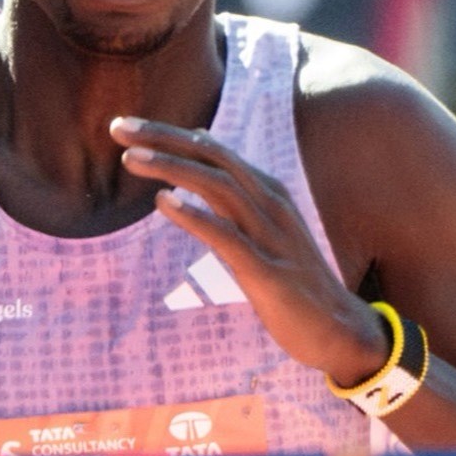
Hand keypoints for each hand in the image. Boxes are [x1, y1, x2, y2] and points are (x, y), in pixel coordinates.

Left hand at [111, 116, 398, 392]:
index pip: (214, 150)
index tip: (126, 127)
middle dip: (164, 138)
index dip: (169, 135)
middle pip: (213, 157)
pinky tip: (163, 203)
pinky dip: (195, 216)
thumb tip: (196, 163)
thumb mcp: (262, 231)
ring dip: (173, 168)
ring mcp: (271, 236)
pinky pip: (228, 237)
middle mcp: (271, 204)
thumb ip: (232, 199)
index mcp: (267, 192)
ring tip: (130, 158)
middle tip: (117, 127)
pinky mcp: (268, 271)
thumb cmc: (292, 281)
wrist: (338, 329)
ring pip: (219, 188)